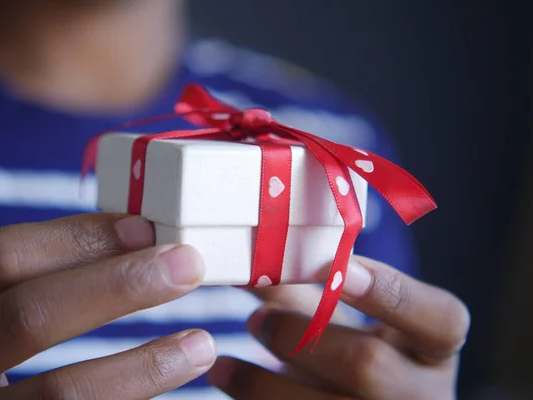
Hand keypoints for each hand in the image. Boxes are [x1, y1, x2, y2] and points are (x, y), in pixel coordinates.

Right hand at [0, 213, 215, 398]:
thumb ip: (25, 290)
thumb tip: (131, 246)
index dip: (78, 238)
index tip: (145, 228)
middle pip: (28, 315)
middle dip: (118, 284)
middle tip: (188, 265)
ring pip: (62, 391)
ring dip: (143, 365)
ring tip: (201, 345)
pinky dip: (129, 398)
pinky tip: (166, 383)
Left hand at [208, 255, 469, 399]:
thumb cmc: (353, 351)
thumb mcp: (344, 321)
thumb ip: (309, 286)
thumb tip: (251, 249)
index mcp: (435, 348)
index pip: (438, 319)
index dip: (388, 292)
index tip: (340, 266)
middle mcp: (425, 392)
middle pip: (367, 364)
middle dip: (299, 337)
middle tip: (256, 320)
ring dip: (264, 382)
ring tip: (225, 364)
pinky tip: (228, 383)